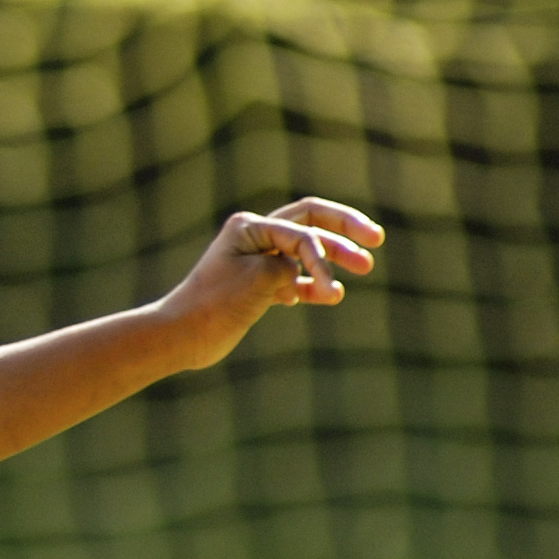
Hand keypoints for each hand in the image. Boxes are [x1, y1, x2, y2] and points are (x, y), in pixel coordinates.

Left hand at [151, 198, 383, 370]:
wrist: (181, 336)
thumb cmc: (214, 305)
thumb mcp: (259, 279)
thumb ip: (288, 265)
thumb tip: (299, 271)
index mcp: (249, 226)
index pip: (303, 229)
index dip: (324, 256)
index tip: (328, 288)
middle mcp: (254, 236)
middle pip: (310, 222)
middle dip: (344, 230)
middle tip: (377, 239)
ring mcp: (256, 261)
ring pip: (305, 251)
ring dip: (334, 259)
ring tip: (365, 269)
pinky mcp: (257, 286)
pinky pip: (294, 278)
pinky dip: (313, 285)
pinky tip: (331, 296)